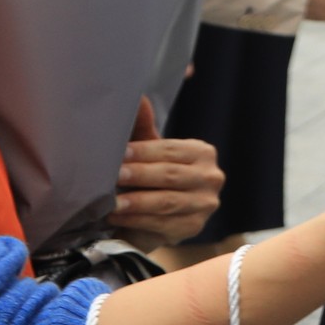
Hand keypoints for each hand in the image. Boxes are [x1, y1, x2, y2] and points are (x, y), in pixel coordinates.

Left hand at [106, 102, 222, 247]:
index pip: (172, 150)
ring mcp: (205, 204)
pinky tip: (118, 217)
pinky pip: (163, 224)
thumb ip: (144, 128)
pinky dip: (138, 221)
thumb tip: (138, 97)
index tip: (120, 153)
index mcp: (202, 153)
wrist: (158, 218)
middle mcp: (211, 177)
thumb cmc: (152, 178)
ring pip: (167, 201)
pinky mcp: (194, 227)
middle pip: (171, 175)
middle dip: (140, 175)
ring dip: (137, 202)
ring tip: (112, 202)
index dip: (144, 152)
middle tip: (115, 176)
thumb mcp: (150, 153)